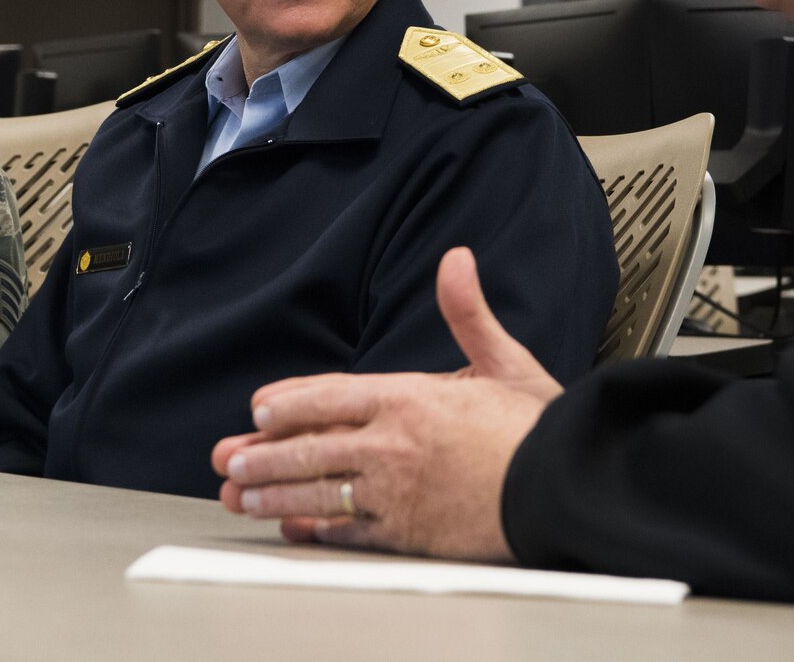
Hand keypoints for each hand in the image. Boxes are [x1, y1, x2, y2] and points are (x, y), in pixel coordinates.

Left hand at [212, 247, 561, 560]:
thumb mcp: (504, 360)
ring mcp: (395, 491)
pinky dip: (316, 530)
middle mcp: (392, 444)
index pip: (329, 397)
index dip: (288, 404)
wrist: (565, 488)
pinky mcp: (407, 533)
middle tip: (228, 461)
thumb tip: (456, 260)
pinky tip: (295, 529)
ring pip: (319, 490)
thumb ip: (468, 312)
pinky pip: (349, 531)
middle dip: (262, 454)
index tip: (258, 410)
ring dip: (274, 494)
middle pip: (310, 447)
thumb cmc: (538, 431)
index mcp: (409, 398)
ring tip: (242, 496)